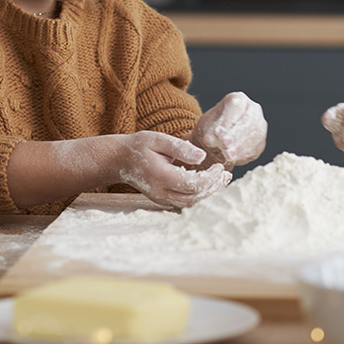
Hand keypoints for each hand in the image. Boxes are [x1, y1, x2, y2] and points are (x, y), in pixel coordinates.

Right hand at [112, 130, 230, 208]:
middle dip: (213, 187)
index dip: (210, 178)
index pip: (192, 184)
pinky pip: (185, 203)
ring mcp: (160, 199)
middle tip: (225, 174)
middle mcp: (160, 192)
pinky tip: (210, 183)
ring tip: (222, 179)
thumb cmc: (139, 146)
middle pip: (194, 198)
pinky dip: (200, 195)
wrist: (119, 160)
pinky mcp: (162, 200)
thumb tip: (202, 156)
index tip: (219, 166)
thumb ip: (180, 147)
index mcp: (160, 176)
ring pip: (191, 204)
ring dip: (209, 193)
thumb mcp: (158, 139)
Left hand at [190, 92, 266, 165]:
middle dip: (235, 134)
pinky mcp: (261, 141)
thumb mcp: (206, 127)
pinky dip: (244, 154)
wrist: (219, 141)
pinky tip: (234, 158)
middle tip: (224, 144)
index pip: (236, 106)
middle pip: (248, 120)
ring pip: (254, 135)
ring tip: (228, 155)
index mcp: (238, 99)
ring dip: (240, 146)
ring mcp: (259, 125)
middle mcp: (253, 110)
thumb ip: (208, 132)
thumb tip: (209, 140)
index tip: (217, 133)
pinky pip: (256, 147)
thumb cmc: (213, 128)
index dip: (227, 120)